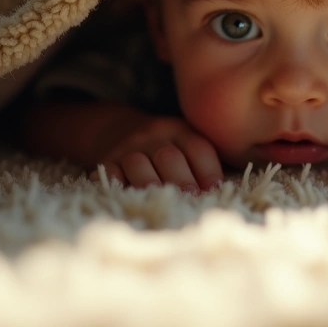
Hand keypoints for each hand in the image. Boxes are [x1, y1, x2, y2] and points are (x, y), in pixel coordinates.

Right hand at [93, 115, 224, 192]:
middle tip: (192, 199)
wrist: (115, 127)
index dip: (208, 170)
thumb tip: (220, 195)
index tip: (215, 190)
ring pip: (138, 164)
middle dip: (182, 179)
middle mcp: (154, 136)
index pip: (198, 148)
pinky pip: (110, 172)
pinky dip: (117, 184)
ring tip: (160, 199)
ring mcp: (128, 147)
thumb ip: (201, 162)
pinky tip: (127, 197)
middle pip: (169, 157)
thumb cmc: (161, 145)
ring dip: (150, 183)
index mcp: (180, 131)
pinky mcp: (106, 160)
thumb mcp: (182, 141)